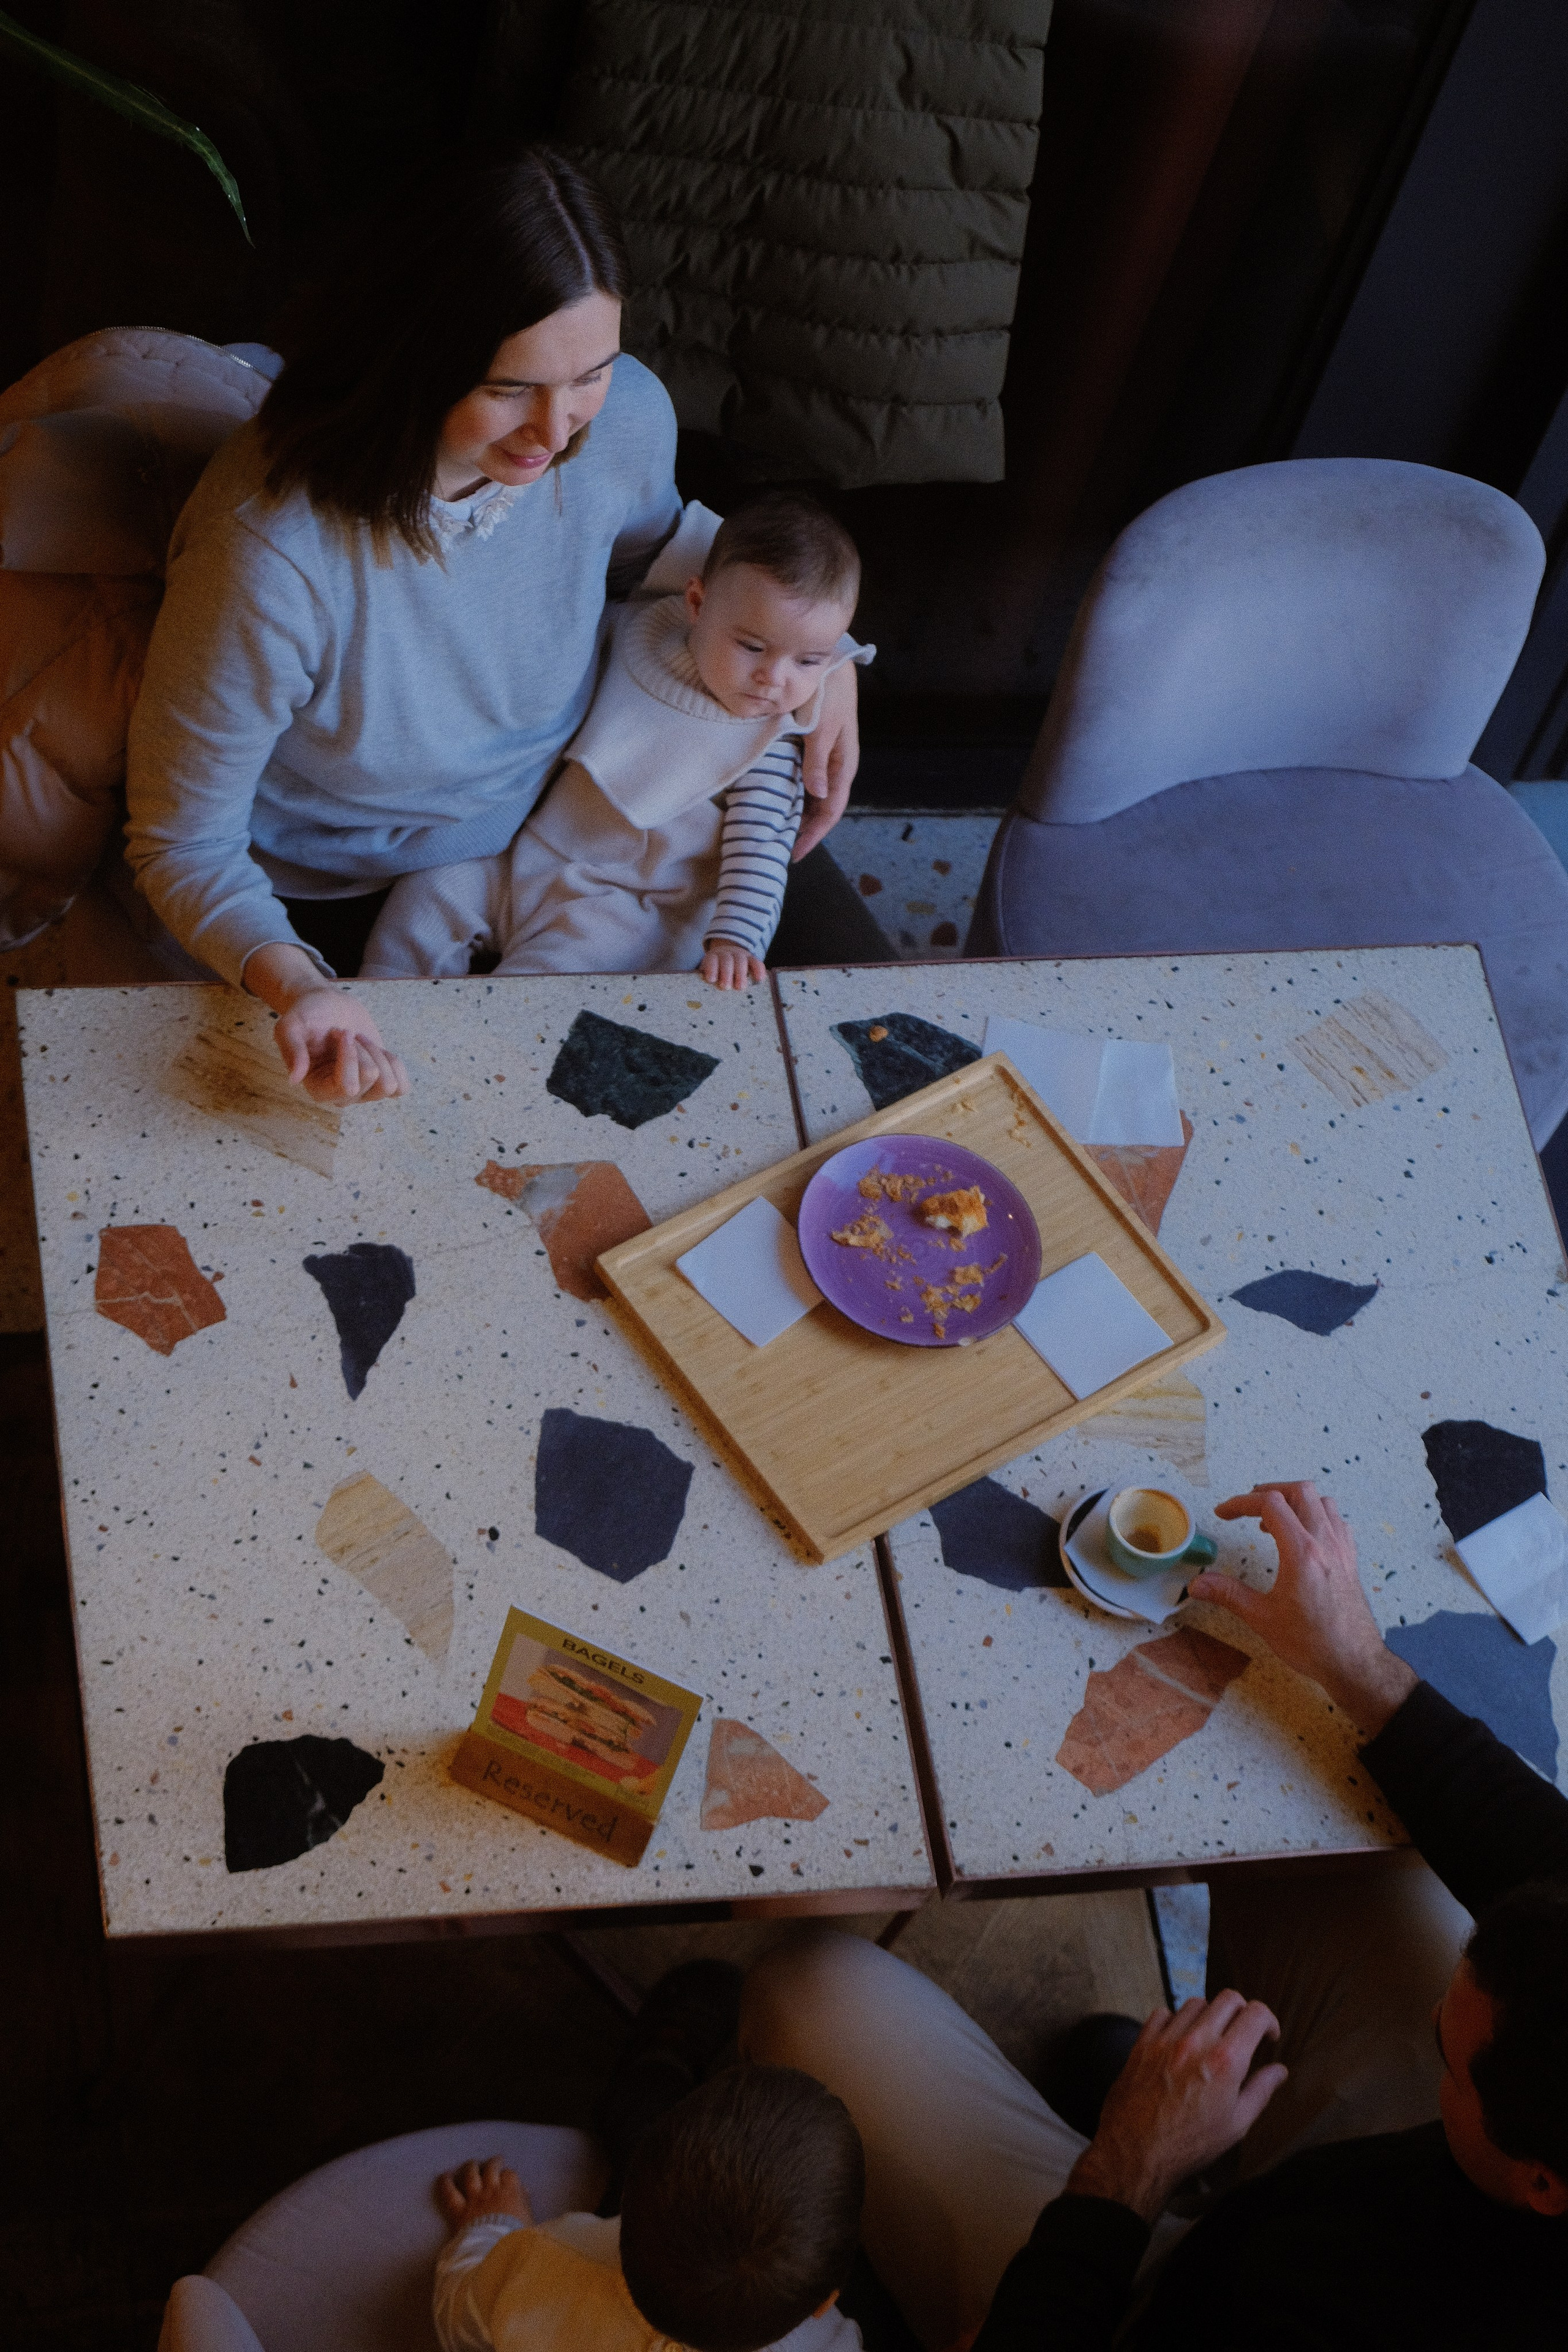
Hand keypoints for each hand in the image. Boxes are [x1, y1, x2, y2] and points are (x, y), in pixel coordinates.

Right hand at [273, 989, 408, 1103]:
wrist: (326, 1005)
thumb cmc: (306, 1016)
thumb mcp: (290, 1027)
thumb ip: (292, 1051)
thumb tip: (294, 1079)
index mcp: (319, 1090)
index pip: (349, 1087)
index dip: (350, 1056)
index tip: (341, 1032)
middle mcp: (343, 1096)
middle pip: (371, 1078)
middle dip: (363, 1048)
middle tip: (347, 1033)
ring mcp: (364, 1091)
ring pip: (389, 1085)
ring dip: (377, 1054)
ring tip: (361, 1040)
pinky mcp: (381, 1080)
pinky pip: (401, 1088)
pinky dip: (394, 1065)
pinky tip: (378, 1050)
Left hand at [436, 2156, 531, 2235]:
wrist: (497, 2251)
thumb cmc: (517, 2237)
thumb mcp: (528, 2219)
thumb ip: (524, 2202)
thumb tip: (524, 2191)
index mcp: (511, 2191)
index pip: (509, 2174)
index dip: (507, 2175)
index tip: (508, 2177)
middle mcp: (491, 2189)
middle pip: (491, 2168)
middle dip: (492, 2163)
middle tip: (493, 2162)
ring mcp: (474, 2198)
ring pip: (471, 2174)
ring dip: (471, 2167)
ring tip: (472, 2164)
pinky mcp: (459, 2210)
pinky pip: (449, 2192)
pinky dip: (446, 2182)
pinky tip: (446, 2175)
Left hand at [701, 940, 765, 989]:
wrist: (728, 957)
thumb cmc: (716, 974)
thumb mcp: (709, 975)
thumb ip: (704, 983)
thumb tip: (698, 1000)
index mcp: (713, 957)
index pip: (711, 960)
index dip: (711, 968)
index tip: (711, 979)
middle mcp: (726, 954)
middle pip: (726, 960)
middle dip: (726, 973)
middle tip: (725, 987)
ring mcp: (740, 955)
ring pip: (741, 960)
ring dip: (740, 973)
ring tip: (740, 987)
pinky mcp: (751, 959)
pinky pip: (756, 962)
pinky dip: (758, 969)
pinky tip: (759, 979)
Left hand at [795, 660, 858, 859]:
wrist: (832, 661)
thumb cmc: (829, 690)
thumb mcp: (822, 725)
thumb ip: (817, 760)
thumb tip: (817, 794)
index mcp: (843, 764)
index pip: (831, 810)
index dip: (814, 834)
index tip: (794, 853)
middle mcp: (837, 765)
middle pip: (823, 808)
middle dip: (806, 830)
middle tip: (783, 848)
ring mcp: (827, 757)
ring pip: (815, 796)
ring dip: (801, 815)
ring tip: (781, 832)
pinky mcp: (816, 747)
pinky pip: (807, 780)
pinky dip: (796, 795)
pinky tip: (782, 801)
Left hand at [1066, 1994, 1286, 2222]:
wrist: (1137, 2152)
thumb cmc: (1188, 2145)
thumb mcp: (1236, 2125)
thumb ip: (1260, 2091)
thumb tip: (1279, 2071)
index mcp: (1225, 2061)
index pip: (1255, 2013)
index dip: (1268, 2020)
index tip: (1266, 2035)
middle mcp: (1196, 2042)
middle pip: (1228, 1998)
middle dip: (1242, 2012)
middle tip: (1242, 2034)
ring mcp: (1167, 2039)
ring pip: (1196, 2003)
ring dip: (1209, 2016)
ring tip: (1211, 2040)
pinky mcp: (1143, 2042)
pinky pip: (1163, 2013)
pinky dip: (1176, 2021)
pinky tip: (1180, 2042)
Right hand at [1194, 1482, 1415, 1735]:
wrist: (1355, 1663)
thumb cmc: (1311, 1642)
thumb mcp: (1262, 1618)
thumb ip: (1228, 1594)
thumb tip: (1196, 1584)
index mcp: (1302, 1552)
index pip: (1271, 1504)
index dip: (1241, 1502)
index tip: (1223, 1513)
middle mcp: (1326, 1542)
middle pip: (1300, 1491)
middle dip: (1270, 1491)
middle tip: (1248, 1508)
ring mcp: (1343, 1549)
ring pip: (1323, 1502)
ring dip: (1296, 1502)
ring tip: (1274, 1522)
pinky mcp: (1351, 1561)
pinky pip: (1337, 1521)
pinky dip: (1317, 1516)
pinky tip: (1304, 1537)